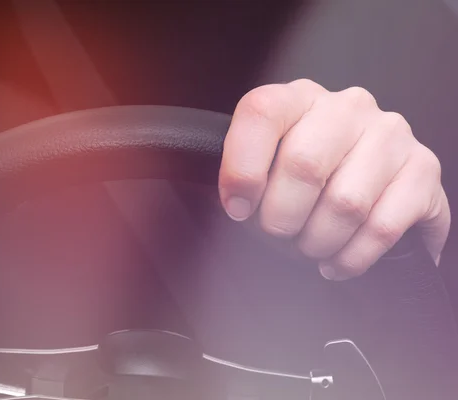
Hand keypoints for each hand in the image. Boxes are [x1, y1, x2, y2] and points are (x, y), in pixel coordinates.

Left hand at [219, 79, 449, 280]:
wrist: (367, 185)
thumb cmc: (302, 179)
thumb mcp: (264, 166)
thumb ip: (242, 175)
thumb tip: (239, 206)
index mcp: (298, 98)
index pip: (261, 113)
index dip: (242, 169)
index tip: (238, 208)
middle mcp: (347, 107)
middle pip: (304, 164)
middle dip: (281, 217)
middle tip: (279, 233)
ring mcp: (390, 134)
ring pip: (345, 203)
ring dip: (318, 241)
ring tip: (310, 246)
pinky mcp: (423, 169)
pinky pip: (382, 228)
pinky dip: (352, 257)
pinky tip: (338, 260)